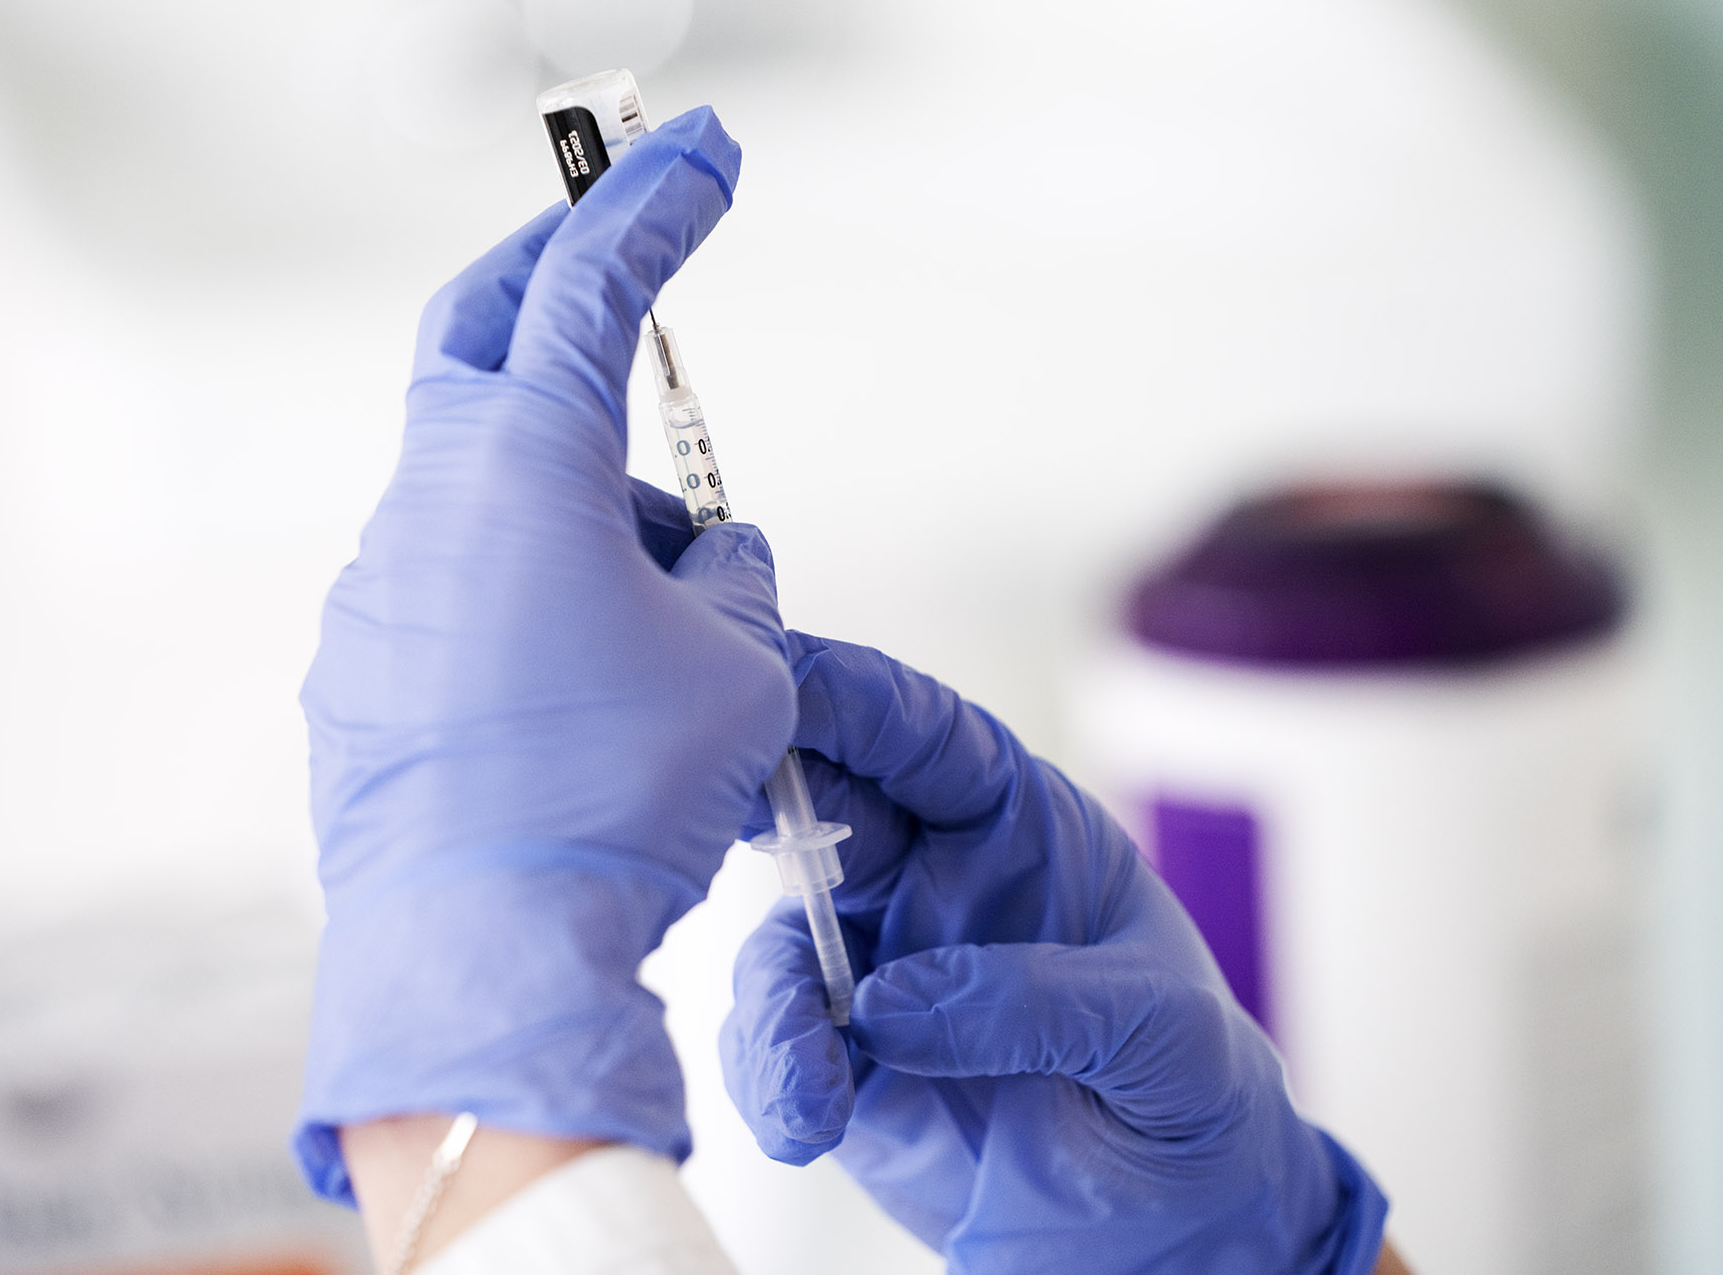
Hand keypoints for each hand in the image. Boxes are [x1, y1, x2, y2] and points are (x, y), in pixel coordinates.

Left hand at [294, 108, 795, 1202]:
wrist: (488, 956)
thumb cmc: (623, 796)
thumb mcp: (740, 667)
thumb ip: (731, 578)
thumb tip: (708, 560)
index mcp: (522, 471)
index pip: (592, 288)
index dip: (654, 206)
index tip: (701, 152)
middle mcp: (425, 510)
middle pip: (479, 343)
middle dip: (553, 293)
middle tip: (618, 278)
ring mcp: (372, 595)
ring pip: (479, 500)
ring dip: (569, 518)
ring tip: (661, 636)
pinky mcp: (355, 680)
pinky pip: (446, 600)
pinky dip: (518, 606)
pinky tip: (571, 704)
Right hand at [720, 633, 1387, 1272]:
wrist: (1173, 1227)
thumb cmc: (1194, 1094)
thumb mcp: (1163, 1035)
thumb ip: (1043, 1001)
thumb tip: (893, 1003)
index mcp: (1014, 823)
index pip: (920, 731)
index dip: (845, 695)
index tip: (774, 682)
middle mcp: (927, 874)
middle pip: (818, 804)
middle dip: (758, 800)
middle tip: (708, 820)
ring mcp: (874, 964)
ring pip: (780, 939)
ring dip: (775, 1002)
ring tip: (814, 1084)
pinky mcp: (840, 1057)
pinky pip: (771, 1045)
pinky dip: (772, 1078)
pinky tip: (811, 1123)